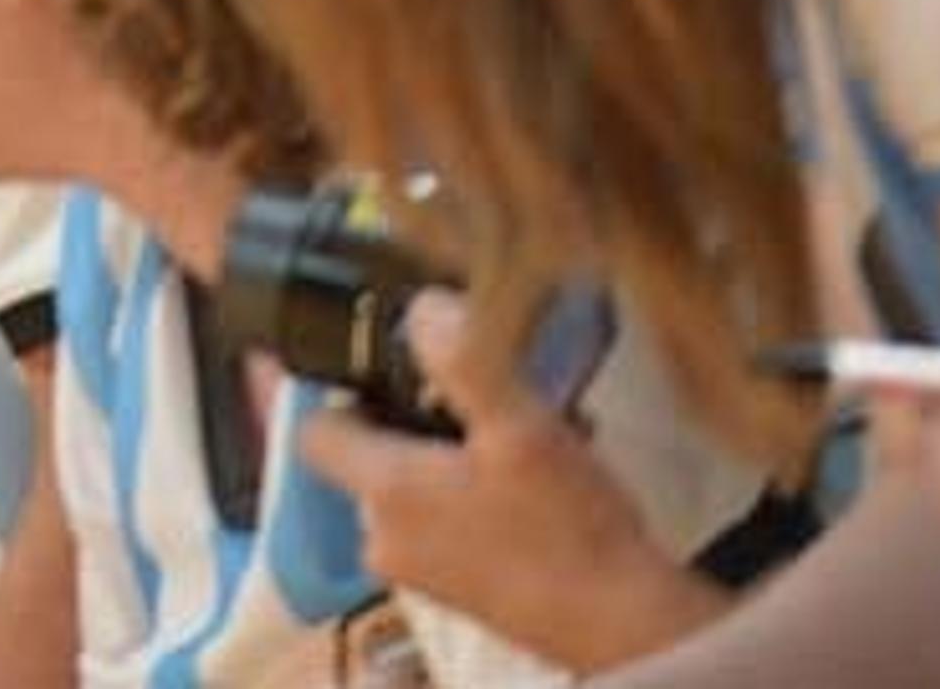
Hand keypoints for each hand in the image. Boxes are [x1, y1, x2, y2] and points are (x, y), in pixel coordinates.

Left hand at [293, 292, 723, 666]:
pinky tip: (532, 478)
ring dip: (450, 454)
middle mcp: (385, 537)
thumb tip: (422, 311)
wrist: (626, 628)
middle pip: (368, 455)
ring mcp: (420, 570)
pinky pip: (445, 521)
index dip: (331, 389)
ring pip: (413, 487)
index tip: (366, 359)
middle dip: (410, 417)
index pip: (313, 430)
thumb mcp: (521, 427)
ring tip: (514, 430)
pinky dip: (473, 492)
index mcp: (385, 492)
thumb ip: (463, 361)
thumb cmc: (570, 528)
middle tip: (467, 391)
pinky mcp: (458, 591)